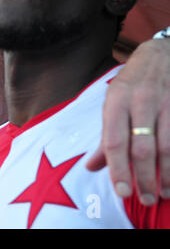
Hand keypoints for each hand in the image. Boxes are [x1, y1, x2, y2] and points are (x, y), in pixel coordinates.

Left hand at [87, 39, 169, 204]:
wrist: (160, 54)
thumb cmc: (130, 85)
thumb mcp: (112, 105)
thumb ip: (105, 137)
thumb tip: (91, 167)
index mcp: (116, 102)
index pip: (114, 141)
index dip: (117, 169)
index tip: (122, 192)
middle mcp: (140, 102)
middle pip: (141, 148)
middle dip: (143, 178)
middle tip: (145, 199)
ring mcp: (165, 103)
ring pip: (166, 147)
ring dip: (165, 174)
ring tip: (163, 194)